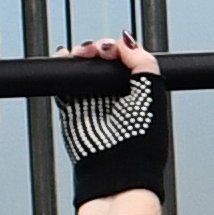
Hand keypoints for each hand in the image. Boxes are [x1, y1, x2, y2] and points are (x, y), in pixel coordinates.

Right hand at [65, 37, 167, 210]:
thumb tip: (127, 41)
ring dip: (77, 59)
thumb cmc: (142, 145)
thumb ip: (141, 61)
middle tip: (91, 50)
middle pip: (99, 63)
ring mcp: (94, 106)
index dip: (114, 48)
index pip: (123, 59)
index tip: (108, 47)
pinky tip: (63, 64)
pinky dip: (61, 76)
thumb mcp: (152, 92)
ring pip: (81, 72)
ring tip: (76, 55)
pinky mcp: (74, 115)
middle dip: (93, 50)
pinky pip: (64, 90)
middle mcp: (116, 98)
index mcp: (139, 92)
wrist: (119, 174)